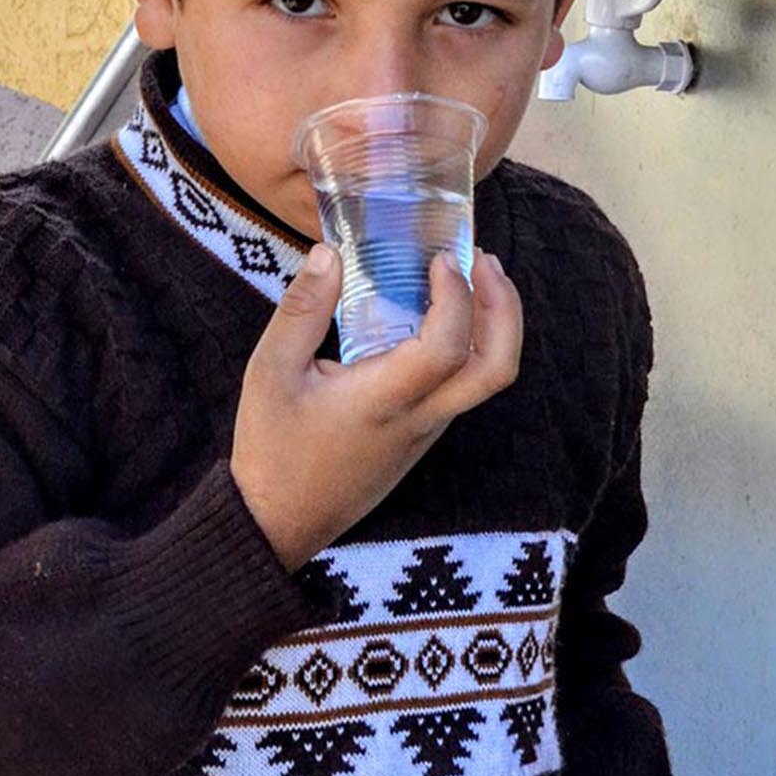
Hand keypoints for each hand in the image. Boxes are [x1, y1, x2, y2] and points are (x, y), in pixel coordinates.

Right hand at [230, 245, 521, 571]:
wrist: (279, 520)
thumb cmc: (272, 448)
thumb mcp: (269, 371)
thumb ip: (301, 310)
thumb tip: (329, 254)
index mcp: (384, 402)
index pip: (447, 349)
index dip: (456, 297)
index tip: (441, 259)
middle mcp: (419, 418)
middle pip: (497, 369)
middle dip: (506, 309)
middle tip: (485, 260)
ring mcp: (426, 430)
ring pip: (488, 380)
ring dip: (495, 323)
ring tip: (471, 275)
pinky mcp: (421, 435)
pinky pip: (464, 386)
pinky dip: (472, 342)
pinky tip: (441, 313)